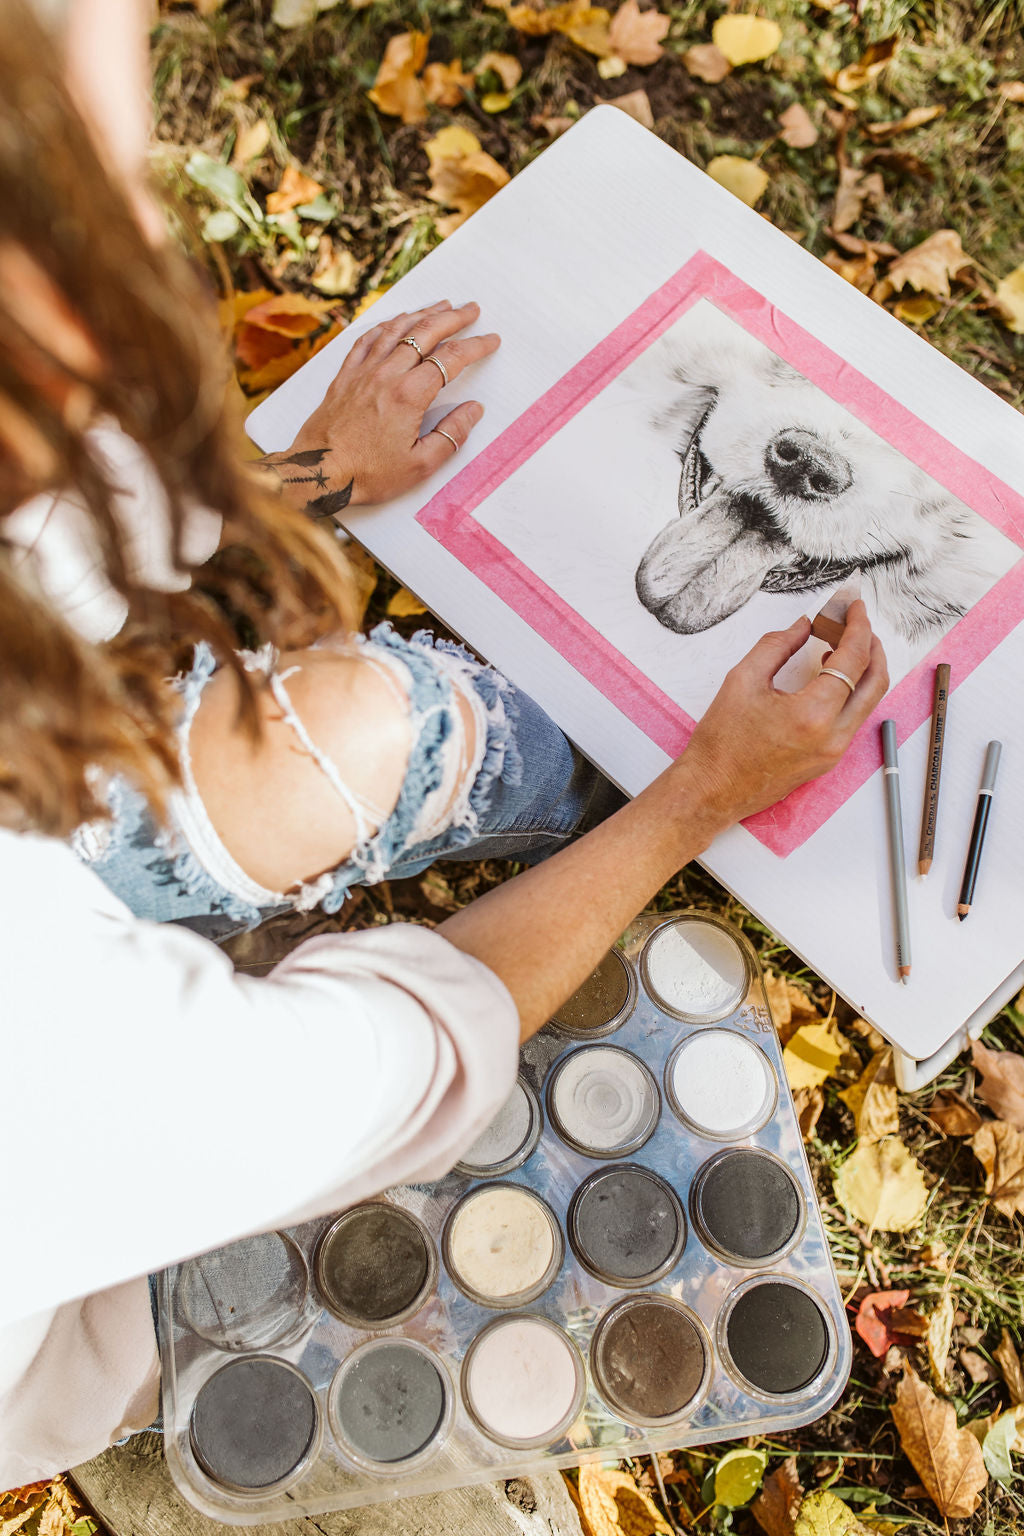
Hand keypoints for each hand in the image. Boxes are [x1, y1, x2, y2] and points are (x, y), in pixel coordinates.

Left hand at [264, 300, 499, 516]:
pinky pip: (368, 339)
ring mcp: (363, 372)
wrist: (319, 472)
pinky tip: (396, 320)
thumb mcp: (420, 465)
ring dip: (422, 314)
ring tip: (440, 305)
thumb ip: (451, 435)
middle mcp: (386, 374)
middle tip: (472, 309)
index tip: (491, 340)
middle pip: (426, 333)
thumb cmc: (368, 473)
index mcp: (409, 395)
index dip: (475, 346)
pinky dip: (386, 325)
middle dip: (453, 318)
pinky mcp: (345, 376)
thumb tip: (473, 410)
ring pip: (397, 330)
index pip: (451, 359)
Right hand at [678, 599, 888, 829]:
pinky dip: (850, 691)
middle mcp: (833, 736)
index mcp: (813, 715)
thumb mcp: (742, 680)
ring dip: (863, 669)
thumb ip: (777, 645)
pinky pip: (853, 718)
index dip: (857, 627)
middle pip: (875, 682)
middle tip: (856, 623)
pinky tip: (830, 675)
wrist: (712, 790)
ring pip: (869, 702)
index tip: (853, 607)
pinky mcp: (829, 760)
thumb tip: (804, 625)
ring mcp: (834, 752)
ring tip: (841, 644)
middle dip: (871, 646)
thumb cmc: (721, 742)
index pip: (853, 660)